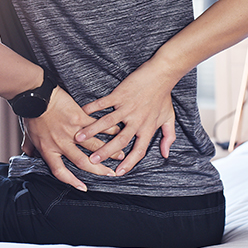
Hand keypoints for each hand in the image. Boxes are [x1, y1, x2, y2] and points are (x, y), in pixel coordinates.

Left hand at [22, 86, 122, 190]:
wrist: (36, 96)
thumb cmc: (31, 114)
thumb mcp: (27, 135)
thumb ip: (30, 148)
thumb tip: (29, 155)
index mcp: (48, 150)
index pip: (61, 172)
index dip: (72, 182)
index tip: (83, 187)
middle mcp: (61, 144)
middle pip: (83, 162)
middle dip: (99, 169)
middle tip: (111, 174)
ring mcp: (72, 131)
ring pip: (94, 146)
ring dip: (108, 151)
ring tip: (120, 155)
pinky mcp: (79, 117)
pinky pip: (97, 127)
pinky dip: (108, 130)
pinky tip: (117, 132)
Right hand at [74, 60, 176, 176]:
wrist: (161, 74)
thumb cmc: (163, 95)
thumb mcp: (169, 118)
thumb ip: (168, 137)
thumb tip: (166, 153)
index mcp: (148, 128)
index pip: (138, 151)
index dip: (129, 163)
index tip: (118, 173)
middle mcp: (137, 120)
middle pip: (120, 141)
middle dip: (105, 152)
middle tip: (92, 160)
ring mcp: (127, 107)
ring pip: (108, 122)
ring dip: (92, 131)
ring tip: (79, 138)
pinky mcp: (120, 95)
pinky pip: (103, 103)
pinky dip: (92, 108)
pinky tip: (81, 113)